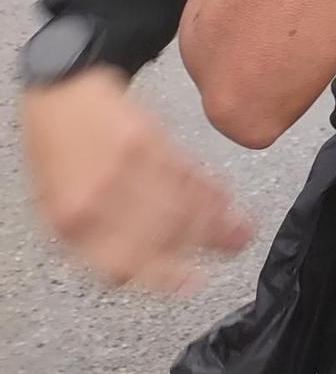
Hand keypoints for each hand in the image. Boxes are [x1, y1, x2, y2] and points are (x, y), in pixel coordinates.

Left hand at [20, 67, 251, 292]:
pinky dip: (210, 188)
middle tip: (235, 251)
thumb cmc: (56, 149)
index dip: (163, 276)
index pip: (123, 261)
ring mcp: (126, 168)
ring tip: (244, 229)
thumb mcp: (54, 204)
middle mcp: (100, 197)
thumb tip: (130, 269)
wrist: (62, 92)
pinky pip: (185, 171)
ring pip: (180, 204)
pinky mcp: (149, 140)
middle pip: (163, 232)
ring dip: (218, 219)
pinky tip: (227, 197)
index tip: (191, 281)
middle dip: (206, 245)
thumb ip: (91, 237)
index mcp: (72, 220)